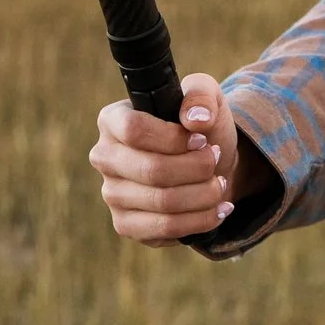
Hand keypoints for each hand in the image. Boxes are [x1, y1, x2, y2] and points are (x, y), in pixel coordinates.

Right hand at [89, 72, 241, 247]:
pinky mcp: (126, 225)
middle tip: (216, 160)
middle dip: (197, 168)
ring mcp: (112, 194)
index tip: (202, 140)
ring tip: (220, 184)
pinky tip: (218, 208)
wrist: (206, 165)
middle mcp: (105, 157)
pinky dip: (200, 220)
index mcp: (112, 120)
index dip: (174, 139)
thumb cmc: (198, 128)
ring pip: (162, 202)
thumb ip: (200, 95)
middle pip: (152, 170)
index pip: (134, 130)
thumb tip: (196, 119)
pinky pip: (164, 228)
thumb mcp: (205, 97)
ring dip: (204, 195)